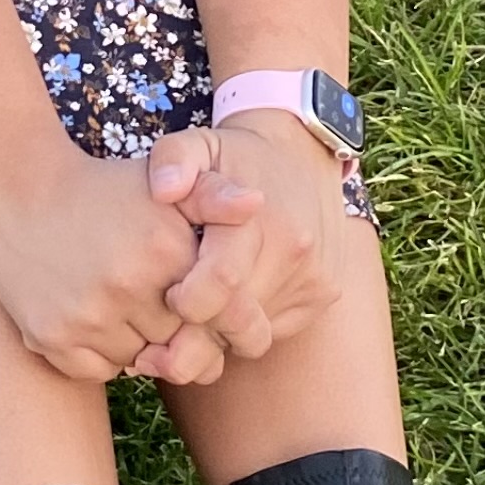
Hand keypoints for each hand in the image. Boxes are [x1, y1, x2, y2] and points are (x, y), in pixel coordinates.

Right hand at [0, 143, 243, 385]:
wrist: (18, 191)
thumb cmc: (102, 189)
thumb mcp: (160, 182)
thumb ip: (215, 196)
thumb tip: (256, 206)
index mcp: (164, 251)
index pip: (213, 314)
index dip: (207, 310)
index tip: (190, 295)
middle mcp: (127, 287)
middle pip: (178, 340)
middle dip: (175, 328)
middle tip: (154, 298)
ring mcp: (86, 317)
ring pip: (139, 360)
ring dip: (139, 343)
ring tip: (121, 303)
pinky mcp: (52, 338)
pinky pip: (99, 372)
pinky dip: (103, 355)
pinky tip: (94, 317)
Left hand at [136, 115, 350, 374]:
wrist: (302, 152)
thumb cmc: (233, 156)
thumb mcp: (196, 143)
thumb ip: (172, 160)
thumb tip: (164, 190)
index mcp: (257, 218)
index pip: (221, 283)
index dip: (186, 304)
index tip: (166, 300)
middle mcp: (293, 251)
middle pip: (236, 322)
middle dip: (193, 339)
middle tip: (160, 341)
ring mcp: (314, 276)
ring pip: (255, 334)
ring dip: (220, 337)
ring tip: (193, 320)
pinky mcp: (324, 293)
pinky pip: (275, 330)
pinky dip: (247, 328)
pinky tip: (228, 306)